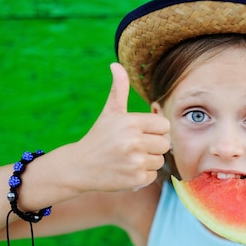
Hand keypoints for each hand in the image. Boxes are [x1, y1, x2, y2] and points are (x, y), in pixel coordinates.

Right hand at [70, 63, 169, 191]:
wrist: (80, 166)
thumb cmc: (99, 137)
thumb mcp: (110, 112)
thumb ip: (119, 89)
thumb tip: (116, 64)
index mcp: (131, 122)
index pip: (164, 125)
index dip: (154, 130)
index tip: (139, 133)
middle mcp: (134, 141)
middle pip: (165, 144)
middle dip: (152, 146)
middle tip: (133, 147)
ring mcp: (135, 162)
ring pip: (159, 160)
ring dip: (148, 161)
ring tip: (128, 159)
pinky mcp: (136, 180)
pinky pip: (153, 176)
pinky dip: (142, 176)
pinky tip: (126, 170)